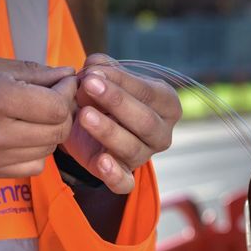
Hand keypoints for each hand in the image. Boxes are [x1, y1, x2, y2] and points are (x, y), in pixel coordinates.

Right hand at [0, 57, 76, 177]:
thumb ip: (32, 71)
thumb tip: (67, 73)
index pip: (55, 106)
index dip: (67, 92)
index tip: (63, 81)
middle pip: (57, 131)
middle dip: (64, 112)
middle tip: (56, 97)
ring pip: (48, 150)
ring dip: (51, 132)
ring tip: (38, 114)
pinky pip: (32, 167)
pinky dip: (37, 152)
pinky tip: (24, 134)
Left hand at [61, 54, 181, 193]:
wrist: (87, 124)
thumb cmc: (105, 96)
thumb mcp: (105, 76)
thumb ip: (101, 68)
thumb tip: (94, 68)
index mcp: (166, 104)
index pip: (149, 93)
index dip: (121, 81)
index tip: (93, 71)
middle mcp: (161, 133)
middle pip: (146, 121)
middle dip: (116, 102)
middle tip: (88, 85)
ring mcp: (144, 156)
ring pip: (132, 148)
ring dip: (108, 131)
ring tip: (84, 115)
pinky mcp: (124, 176)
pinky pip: (124, 183)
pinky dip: (114, 175)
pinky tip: (101, 162)